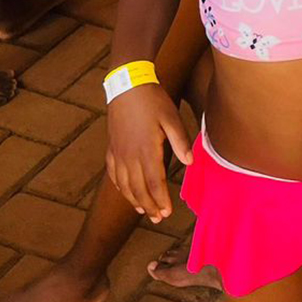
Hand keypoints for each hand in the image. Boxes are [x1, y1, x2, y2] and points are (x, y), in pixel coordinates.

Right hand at [106, 83, 192, 222]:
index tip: (168, 213)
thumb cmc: (153, 100)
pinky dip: (119, 186)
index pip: (154, 183)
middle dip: (149, 206)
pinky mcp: (112, 147)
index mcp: (146, 150)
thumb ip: (180, 141)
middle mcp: (130, 156)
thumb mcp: (172, 118)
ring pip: (124, 185)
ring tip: (144, 211)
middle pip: (138, 189)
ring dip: (134, 200)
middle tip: (159, 218)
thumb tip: (190, 163)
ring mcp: (118, 152)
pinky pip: (113, 173)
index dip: (161, 200)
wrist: (127, 84)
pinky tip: (125, 191)